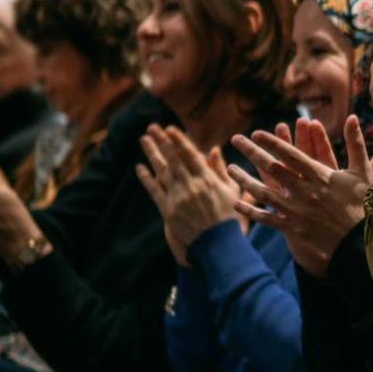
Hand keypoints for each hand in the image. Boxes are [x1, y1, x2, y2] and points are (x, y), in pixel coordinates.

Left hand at [136, 125, 242, 265]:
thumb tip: (212, 149)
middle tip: (152, 127)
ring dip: (152, 155)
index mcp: (208, 180)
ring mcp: (178, 198)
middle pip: (173, 159)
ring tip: (144, 140)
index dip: (179, 140)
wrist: (218, 244)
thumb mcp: (232, 190)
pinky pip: (155, 191)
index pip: (190, 155)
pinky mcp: (168, 211)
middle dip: (162, 142)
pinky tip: (140, 167)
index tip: (170, 128)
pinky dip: (146, 178)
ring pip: (162, 171)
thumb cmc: (230, 216)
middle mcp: (191, 186)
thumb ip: (220, 169)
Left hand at [230, 116, 372, 277]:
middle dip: (252, 152)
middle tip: (236, 140)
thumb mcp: (362, 171)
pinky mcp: (293, 229)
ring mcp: (296, 211)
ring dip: (244, 179)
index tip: (256, 133)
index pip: (291, 154)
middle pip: (272, 168)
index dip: (272, 142)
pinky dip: (250, 210)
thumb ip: (355, 143)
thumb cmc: (365, 205)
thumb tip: (352, 117)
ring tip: (230, 168)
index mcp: (320, 176)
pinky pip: (266, 218)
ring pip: (263, 192)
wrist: (362, 243)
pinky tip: (237, 202)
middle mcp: (304, 191)